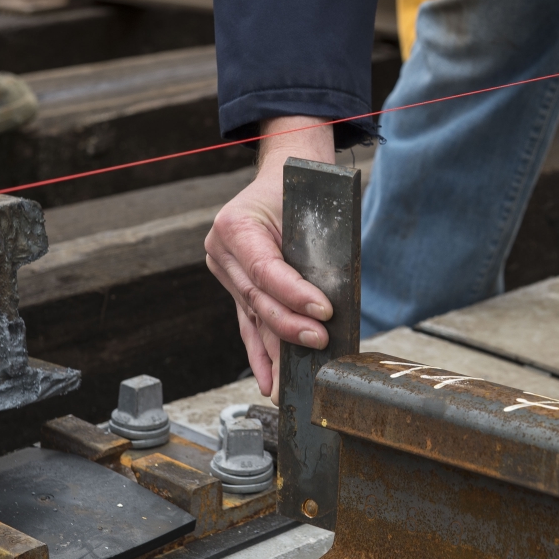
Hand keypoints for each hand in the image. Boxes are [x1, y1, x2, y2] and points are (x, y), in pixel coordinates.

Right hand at [205, 117, 335, 401]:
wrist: (282, 175)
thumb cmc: (300, 187)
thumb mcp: (308, 207)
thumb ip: (315, 250)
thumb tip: (335, 302)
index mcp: (234, 225)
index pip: (266, 270)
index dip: (294, 295)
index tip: (324, 311)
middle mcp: (222, 250)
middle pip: (258, 299)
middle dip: (290, 327)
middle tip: (320, 342)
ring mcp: (225, 271)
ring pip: (253, 316)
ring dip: (275, 351)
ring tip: (288, 382)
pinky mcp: (235, 287)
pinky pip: (248, 323)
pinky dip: (260, 353)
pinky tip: (268, 379)